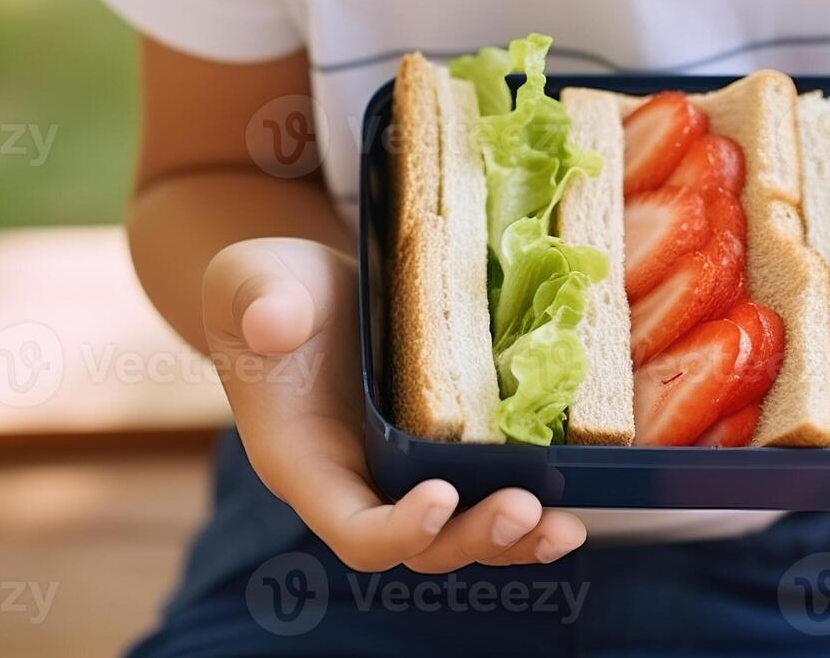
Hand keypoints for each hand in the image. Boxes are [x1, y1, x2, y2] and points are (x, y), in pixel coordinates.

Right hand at [201, 237, 585, 571]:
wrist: (306, 288)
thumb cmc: (268, 289)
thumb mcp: (253, 283)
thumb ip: (259, 302)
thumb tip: (273, 322)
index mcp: (307, 464)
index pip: (352, 528)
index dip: (397, 529)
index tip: (440, 496)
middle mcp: (359, 485)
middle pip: (421, 547)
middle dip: (474, 538)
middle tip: (524, 509)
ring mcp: (405, 474)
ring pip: (462, 535)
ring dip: (514, 540)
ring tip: (565, 528)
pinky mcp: (444, 450)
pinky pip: (486, 495)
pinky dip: (530, 507)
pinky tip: (576, 497)